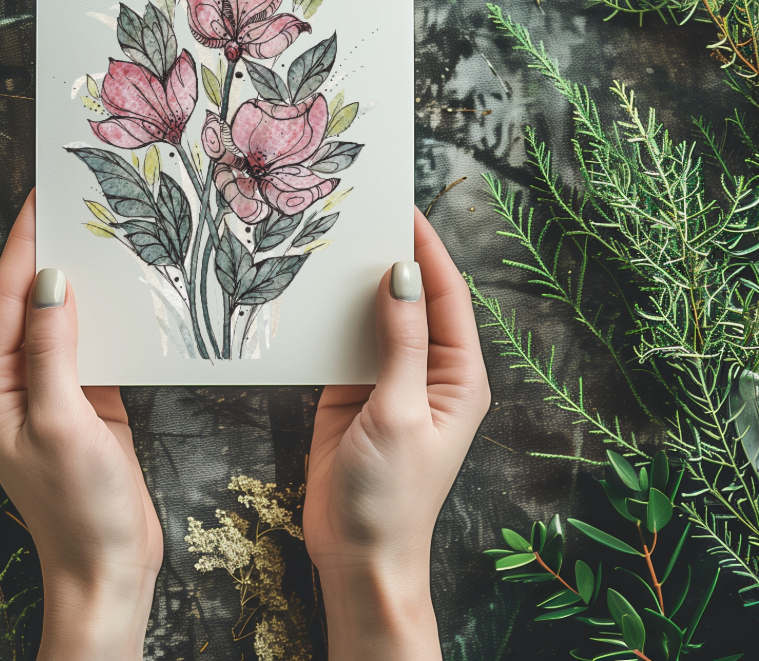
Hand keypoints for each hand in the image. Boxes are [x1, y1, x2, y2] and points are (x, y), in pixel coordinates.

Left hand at [0, 192, 162, 660]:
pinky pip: (85, 340)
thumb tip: (49, 281)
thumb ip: (52, 349)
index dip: (20, 245)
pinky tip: (119, 287)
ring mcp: (48, 390)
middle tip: (69, 202)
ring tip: (95, 231)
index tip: (38, 198)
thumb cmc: (79, 506)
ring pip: (56, 316)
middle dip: (43, 250)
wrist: (108, 565)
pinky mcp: (82, 398)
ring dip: (74, 276)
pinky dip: (99, 309)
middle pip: (23, 301)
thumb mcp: (62, 422)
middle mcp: (13, 383)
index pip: (2, 299)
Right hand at [303, 207, 490, 660]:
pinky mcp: (350, 390)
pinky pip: (343, 340)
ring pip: (374, 314)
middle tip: (358, 213)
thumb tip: (399, 273)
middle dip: (388, 257)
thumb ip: (398, 342)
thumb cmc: (392, 496)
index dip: (427, 249)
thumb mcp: (398, 412)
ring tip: (329, 240)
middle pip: (410, 297)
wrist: (357, 556)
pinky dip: (329, 316)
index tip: (402, 208)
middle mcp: (426, 369)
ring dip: (354, 283)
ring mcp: (387, 378)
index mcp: (456, 375)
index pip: (446, 295)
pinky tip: (308, 290)